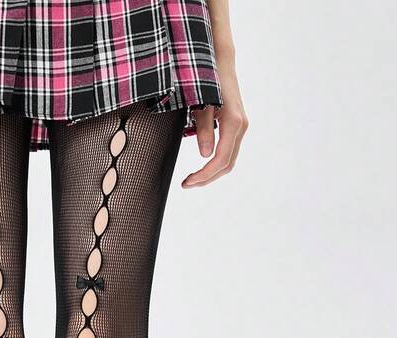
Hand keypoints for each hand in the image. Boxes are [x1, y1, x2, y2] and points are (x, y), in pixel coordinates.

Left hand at [182, 60, 247, 188]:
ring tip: (192, 178)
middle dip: (206, 178)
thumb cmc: (208, 81)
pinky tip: (202, 166)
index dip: (204, 175)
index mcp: (233, 122)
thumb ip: (203, 129)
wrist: (222, 63)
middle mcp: (241, 126)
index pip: (220, 160)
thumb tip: (205, 155)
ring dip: (211, 173)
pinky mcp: (238, 126)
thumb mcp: (200, 104)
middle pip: (226, 165)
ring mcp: (241, 126)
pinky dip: (216, 163)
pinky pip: (229, 152)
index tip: (187, 182)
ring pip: (229, 160)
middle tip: (186, 184)